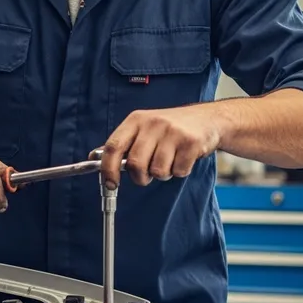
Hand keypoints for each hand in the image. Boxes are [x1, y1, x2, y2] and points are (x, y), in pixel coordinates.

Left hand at [100, 105, 222, 187]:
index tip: (110, 184)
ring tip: (169, 161)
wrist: (207, 119)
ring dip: (163, 174)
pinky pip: (178, 171)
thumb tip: (95, 157)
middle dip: (140, 177)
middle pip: (135, 163)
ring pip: (157, 171)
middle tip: (146, 175)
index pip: (114, 146)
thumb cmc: (170, 128)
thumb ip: (123, 143)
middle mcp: (152, 123)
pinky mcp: (190, 142)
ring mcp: (172, 132)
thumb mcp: (143, 128)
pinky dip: (180, 172)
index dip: (108, 168)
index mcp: (136, 120)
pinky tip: (183, 158)